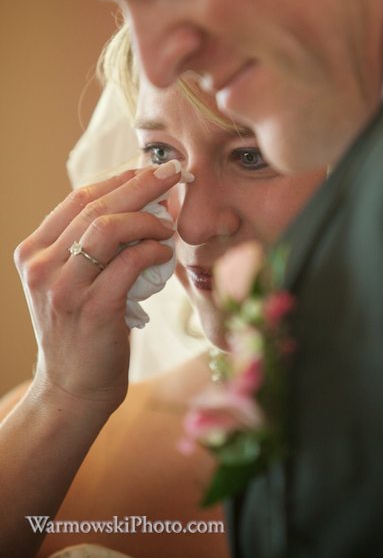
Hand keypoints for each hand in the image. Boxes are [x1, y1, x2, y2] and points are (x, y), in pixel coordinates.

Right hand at [14, 161, 182, 413]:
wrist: (72, 388)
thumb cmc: (81, 330)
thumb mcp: (70, 281)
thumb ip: (89, 245)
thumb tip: (139, 202)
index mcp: (33, 252)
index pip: (78, 198)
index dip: (119, 179)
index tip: (149, 169)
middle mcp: (42, 266)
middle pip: (95, 206)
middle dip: (140, 184)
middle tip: (173, 173)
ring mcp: (64, 288)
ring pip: (108, 228)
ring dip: (147, 219)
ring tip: (168, 224)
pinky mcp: (94, 310)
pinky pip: (129, 263)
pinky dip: (152, 250)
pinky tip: (165, 253)